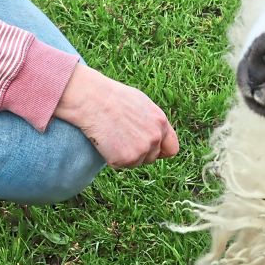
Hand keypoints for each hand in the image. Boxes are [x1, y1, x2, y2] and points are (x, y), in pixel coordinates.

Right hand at [53, 64, 178, 167]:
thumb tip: (156, 135)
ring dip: (126, 155)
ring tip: (113, 136)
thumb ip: (153, 122)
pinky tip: (106, 141)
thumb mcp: (141, 104)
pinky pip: (121, 165)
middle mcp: (155, 138)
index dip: (160, 151)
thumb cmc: (113, 98)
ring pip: (136, 163)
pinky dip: (113, 158)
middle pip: (152, 157)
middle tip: (122, 139)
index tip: (150, 150)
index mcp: (161, 122)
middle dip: (140, 153)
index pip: (171, 148)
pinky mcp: (126, 159)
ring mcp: (141, 150)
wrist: (93, 100)